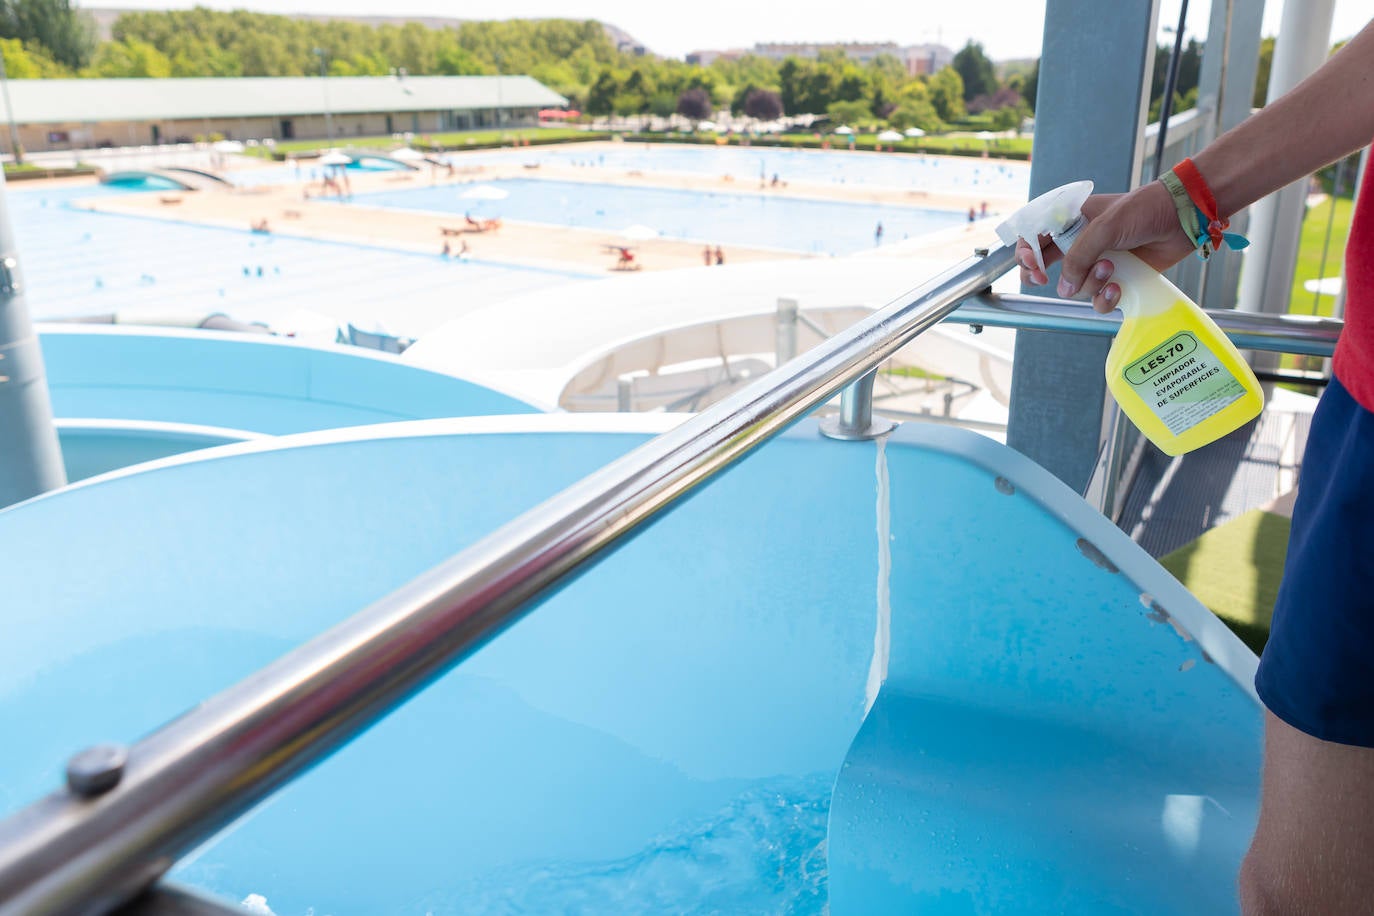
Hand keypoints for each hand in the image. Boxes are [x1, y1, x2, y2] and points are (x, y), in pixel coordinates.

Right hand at [1015, 181, 1196, 312]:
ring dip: (1090, 283)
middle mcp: (1081, 242)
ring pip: (1076, 287)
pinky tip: (1119, 287)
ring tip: (1110, 269)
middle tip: (1043, 280)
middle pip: (1046, 266)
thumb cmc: (1144, 210)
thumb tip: (1062, 288)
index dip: (1026, 255)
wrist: (1184, 218)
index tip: (1033, 268)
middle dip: (1045, 276)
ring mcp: (1099, 261)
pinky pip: (1099, 300)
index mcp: (1071, 220)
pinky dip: (1106, 299)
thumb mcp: (1104, 227)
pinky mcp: (1118, 278)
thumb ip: (1078, 257)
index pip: (1034, 238)